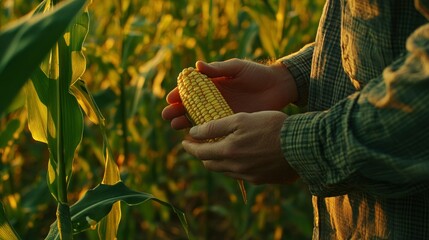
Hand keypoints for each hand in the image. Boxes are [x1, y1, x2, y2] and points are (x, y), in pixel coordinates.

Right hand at [162, 59, 296, 129]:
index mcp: (211, 85)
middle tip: (168, 115)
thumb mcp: (236, 68)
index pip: (189, 91)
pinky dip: (203, 135)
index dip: (178, 94)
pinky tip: (195, 138)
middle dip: (176, 111)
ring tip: (176, 126)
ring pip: (197, 121)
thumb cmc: (256, 73)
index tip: (170, 98)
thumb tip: (196, 66)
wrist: (277, 87)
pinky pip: (213, 131)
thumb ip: (218, 68)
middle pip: (188, 107)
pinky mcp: (230, 124)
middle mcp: (212, 100)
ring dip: (184, 123)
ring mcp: (220, 113)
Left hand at [182, 111, 298, 184]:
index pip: (200, 153)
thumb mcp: (240, 119)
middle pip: (211, 165)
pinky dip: (235, 165)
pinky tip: (241, 156)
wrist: (302, 144)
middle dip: (202, 155)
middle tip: (200, 145)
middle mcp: (236, 168)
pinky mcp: (263, 179)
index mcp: (228, 152)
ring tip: (219, 150)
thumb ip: (215, 127)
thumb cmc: (271, 126)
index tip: (184, 141)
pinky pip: (242, 174)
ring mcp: (250, 176)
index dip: (190, 147)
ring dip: (218, 161)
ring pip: (226, 170)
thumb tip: (193, 132)